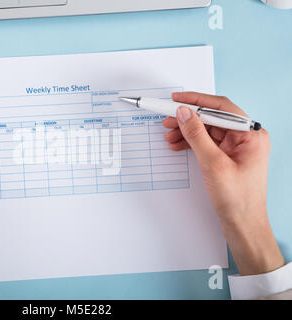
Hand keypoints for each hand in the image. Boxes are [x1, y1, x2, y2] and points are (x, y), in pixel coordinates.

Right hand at [163, 92, 283, 275]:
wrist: (242, 224)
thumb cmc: (237, 198)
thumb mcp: (213, 163)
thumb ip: (197, 135)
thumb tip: (184, 113)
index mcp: (250, 135)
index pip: (221, 107)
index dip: (196, 101)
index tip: (177, 99)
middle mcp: (245, 138)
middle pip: (212, 118)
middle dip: (188, 119)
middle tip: (166, 119)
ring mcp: (237, 148)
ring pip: (207, 130)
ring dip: (186, 131)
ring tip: (168, 135)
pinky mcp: (228, 157)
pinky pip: (207, 143)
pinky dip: (191, 143)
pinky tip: (177, 145)